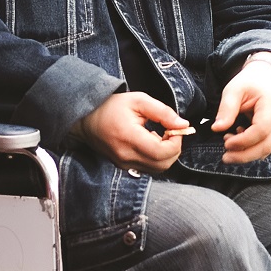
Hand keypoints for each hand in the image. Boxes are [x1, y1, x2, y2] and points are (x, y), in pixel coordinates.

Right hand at [75, 91, 189, 174]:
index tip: (175, 129)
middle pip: (163, 164)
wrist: (87, 119)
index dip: (176, 142)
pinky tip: (151, 142)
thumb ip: (163, 112)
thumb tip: (183, 125)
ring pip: (158, 169)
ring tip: (160, 136)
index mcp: (128, 137)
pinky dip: (157, 158)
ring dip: (166, 155)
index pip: (161, 152)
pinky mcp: (123, 167)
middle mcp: (125, 156)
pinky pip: (149, 168)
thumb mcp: (139, 100)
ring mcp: (124, 164)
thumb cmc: (112, 106)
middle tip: (170, 132)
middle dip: (174, 149)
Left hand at [212, 56, 270, 163]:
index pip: (261, 130)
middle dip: (244, 155)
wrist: (266, 78)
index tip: (226, 142)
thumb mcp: (234, 89)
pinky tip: (239, 139)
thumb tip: (217, 128)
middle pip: (266, 145)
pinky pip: (266, 147)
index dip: (243, 140)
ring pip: (267, 150)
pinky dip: (252, 149)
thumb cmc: (251, 83)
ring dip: (247, 153)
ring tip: (229, 143)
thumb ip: (227, 108)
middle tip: (226, 156)